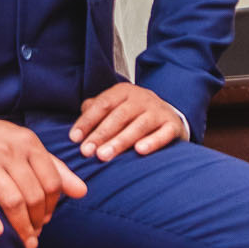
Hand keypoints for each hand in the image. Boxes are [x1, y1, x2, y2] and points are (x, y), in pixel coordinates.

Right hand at [0, 120, 86, 247]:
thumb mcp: (26, 146)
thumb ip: (55, 168)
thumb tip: (82, 192)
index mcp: (28, 143)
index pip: (51, 181)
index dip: (52, 206)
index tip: (46, 219)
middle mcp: (8, 150)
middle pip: (33, 194)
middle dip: (38, 220)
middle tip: (35, 236)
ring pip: (11, 199)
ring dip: (21, 226)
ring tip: (25, 242)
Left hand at [70, 83, 185, 160]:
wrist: (170, 116)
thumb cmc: (134, 115)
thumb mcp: (115, 107)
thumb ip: (95, 112)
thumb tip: (77, 127)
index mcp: (124, 91)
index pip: (103, 105)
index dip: (87, 121)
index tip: (74, 138)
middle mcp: (142, 98)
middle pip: (119, 116)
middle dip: (101, 134)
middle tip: (87, 152)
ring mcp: (158, 111)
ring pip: (138, 126)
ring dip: (120, 141)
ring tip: (104, 155)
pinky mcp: (173, 125)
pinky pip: (163, 134)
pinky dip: (152, 142)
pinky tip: (139, 151)